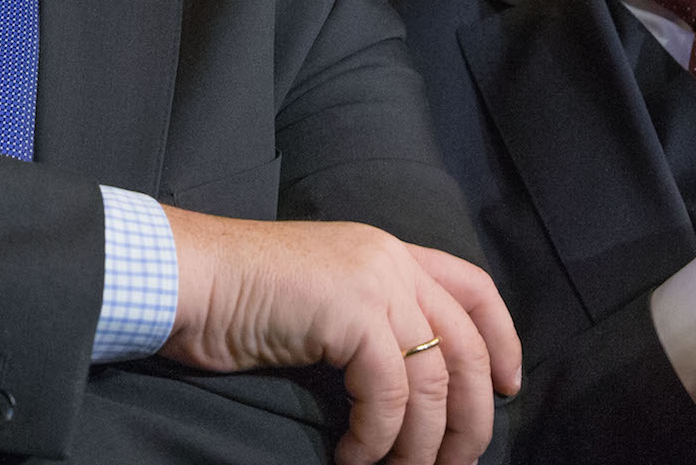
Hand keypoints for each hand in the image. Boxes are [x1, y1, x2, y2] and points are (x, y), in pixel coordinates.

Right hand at [160, 208, 520, 464]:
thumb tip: (411, 390)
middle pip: (467, 346)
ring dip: (422, 444)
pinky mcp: (351, 311)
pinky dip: (379, 439)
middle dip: (471, 418)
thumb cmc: (238, 299)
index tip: (509, 389)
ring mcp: (374, 281)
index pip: (474, 287)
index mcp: (388, 250)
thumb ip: (369, 321)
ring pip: (434, 380)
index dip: (504, 339)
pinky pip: (389, 394)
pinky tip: (354, 458)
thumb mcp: (322, 299)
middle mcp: (390, 259)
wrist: (186, 278)